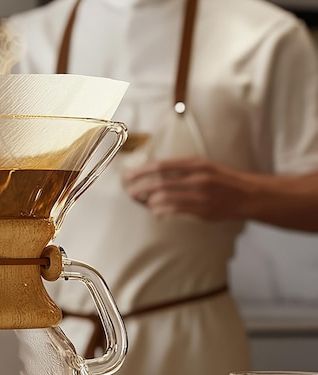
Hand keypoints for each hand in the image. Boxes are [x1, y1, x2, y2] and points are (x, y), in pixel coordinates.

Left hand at [122, 156, 249, 220]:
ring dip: (149, 201)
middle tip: (129, 191)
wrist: (246, 194)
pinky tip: (155, 211)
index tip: (128, 175)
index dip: (142, 171)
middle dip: (140, 187)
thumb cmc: (219, 180)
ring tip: (142, 202)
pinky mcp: (203, 210)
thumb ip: (180, 168)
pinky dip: (160, 211)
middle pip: (160, 181)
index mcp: (196, 164)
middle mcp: (198, 177)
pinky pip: (175, 210)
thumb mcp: (202, 166)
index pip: (162, 165)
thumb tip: (151, 172)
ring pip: (166, 197)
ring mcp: (201, 194)